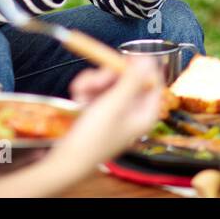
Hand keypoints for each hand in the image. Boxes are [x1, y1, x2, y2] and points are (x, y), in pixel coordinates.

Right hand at [49, 58, 164, 170]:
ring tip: (80, 91)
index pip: (153, 81)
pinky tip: (77, 97)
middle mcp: (134, 112)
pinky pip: (97, 92)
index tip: (126, 57)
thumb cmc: (93, 136)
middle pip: (128, 79)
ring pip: (109, 83)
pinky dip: (86, 91)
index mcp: (146, 113)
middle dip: (108, 76)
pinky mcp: (100, 112)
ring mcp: (116, 112)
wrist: (66, 161)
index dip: (141, 67)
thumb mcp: (115, 105)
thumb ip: (133, 80)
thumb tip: (149, 59)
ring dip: (92, 83)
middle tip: (95, 79)